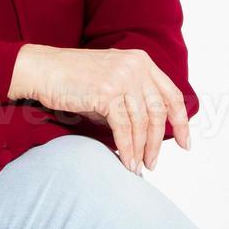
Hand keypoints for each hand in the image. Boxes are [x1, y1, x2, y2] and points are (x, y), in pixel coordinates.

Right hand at [10, 44, 191, 173]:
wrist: (43, 70)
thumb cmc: (73, 79)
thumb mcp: (110, 80)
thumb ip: (130, 99)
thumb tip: (146, 133)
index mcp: (141, 61)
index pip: (171, 94)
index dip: (181, 121)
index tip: (185, 142)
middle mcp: (136, 67)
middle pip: (158, 112)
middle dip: (158, 142)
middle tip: (154, 162)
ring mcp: (123, 78)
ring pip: (142, 123)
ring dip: (141, 150)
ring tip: (138, 166)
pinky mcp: (107, 93)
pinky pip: (124, 128)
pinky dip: (127, 148)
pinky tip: (127, 161)